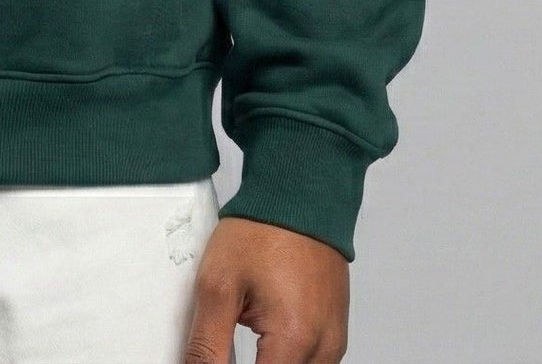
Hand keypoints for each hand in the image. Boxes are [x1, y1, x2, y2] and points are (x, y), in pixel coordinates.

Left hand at [184, 217, 348, 362]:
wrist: (300, 195)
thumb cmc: (264, 229)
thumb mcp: (218, 285)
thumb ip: (207, 345)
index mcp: (294, 338)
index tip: (215, 359)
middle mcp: (323, 347)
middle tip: (229, 338)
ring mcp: (333, 342)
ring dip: (270, 363)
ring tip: (248, 327)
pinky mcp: (334, 334)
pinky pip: (310, 362)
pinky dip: (285, 356)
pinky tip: (267, 335)